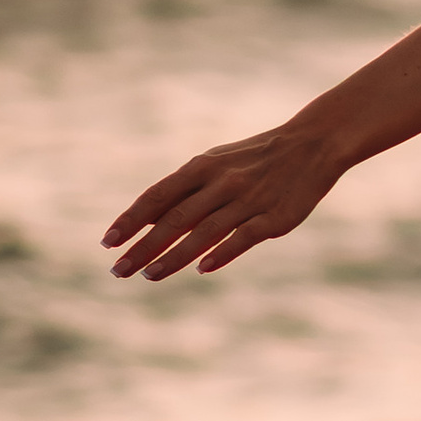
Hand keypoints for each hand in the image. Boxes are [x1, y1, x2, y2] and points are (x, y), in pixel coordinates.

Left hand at [103, 123, 341, 280]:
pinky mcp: (274, 218)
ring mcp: (248, 200)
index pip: (158, 196)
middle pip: (175, 219)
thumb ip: (185, 191)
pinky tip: (201, 269)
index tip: (107, 242)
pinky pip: (243, 238)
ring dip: (173, 257)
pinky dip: (222, 253)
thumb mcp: (218, 163)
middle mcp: (222, 183)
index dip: (131, 220)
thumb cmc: (257, 158)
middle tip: (118, 271)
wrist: (314, 144)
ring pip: (204, 233)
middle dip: (143, 247)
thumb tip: (144, 220)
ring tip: (148, 276)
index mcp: (203, 167)